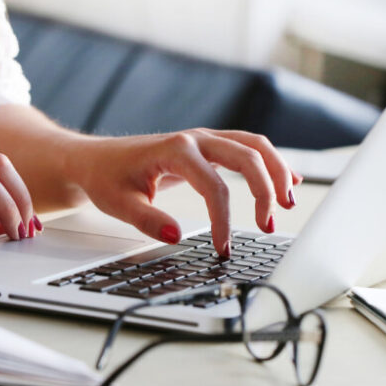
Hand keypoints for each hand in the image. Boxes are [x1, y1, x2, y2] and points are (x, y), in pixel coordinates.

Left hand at [62, 129, 301, 256]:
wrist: (97, 159)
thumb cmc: (107, 179)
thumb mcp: (119, 204)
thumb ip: (148, 220)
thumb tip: (177, 235)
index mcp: (175, 151)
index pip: (214, 186)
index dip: (223, 219)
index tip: (222, 247)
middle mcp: (196, 139)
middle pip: (247, 156)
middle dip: (265, 189)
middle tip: (270, 223)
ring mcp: (204, 140)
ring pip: (254, 146)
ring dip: (276, 171)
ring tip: (289, 202)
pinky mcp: (208, 146)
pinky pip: (248, 148)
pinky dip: (271, 162)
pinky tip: (289, 180)